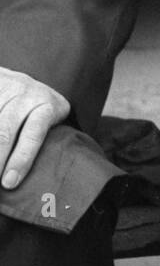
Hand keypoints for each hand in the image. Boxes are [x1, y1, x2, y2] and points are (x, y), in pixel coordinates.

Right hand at [0, 66, 70, 190]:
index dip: (22, 159)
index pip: (34, 133)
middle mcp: (26, 94)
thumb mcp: (49, 119)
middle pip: (5, 131)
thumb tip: (19, 181)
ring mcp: (5, 90)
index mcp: (48, 105)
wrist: (17, 82)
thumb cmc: (38, 111)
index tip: (9, 183)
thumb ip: (39, 140)